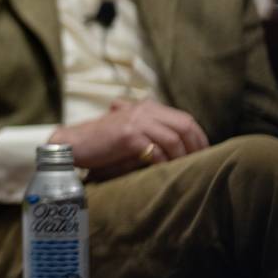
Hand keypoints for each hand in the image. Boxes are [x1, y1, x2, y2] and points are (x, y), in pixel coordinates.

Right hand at [52, 99, 209, 179]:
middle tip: (199, 164)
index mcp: (147, 106)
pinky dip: (163, 163)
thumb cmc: (103, 142)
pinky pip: (156, 151)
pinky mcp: (128, 136)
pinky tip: (162, 170)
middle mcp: (144, 110)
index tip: (203, 154)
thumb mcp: (130, 128)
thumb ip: (151, 129)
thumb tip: (182, 147)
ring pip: (173, 139)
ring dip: (180, 157)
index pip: (185, 119)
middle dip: (196, 147)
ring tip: (181, 169)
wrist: (73, 144)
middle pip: (184, 126)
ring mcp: (135, 121)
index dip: (199, 138)